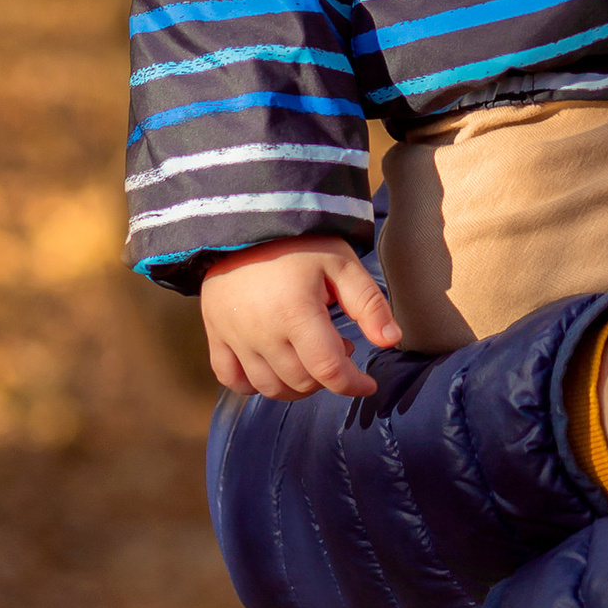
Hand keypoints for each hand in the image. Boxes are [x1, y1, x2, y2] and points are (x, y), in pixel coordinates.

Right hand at [199, 234, 399, 397]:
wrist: (246, 220)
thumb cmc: (300, 242)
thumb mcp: (342, 264)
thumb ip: (368, 303)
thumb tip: (391, 340)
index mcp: (295, 313)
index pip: (328, 370)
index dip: (353, 384)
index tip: (368, 384)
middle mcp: (261, 332)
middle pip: (301, 382)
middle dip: (328, 377)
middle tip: (339, 349)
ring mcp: (234, 336)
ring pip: (269, 387)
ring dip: (297, 384)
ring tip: (309, 354)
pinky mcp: (215, 334)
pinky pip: (231, 379)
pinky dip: (254, 385)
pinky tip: (273, 368)